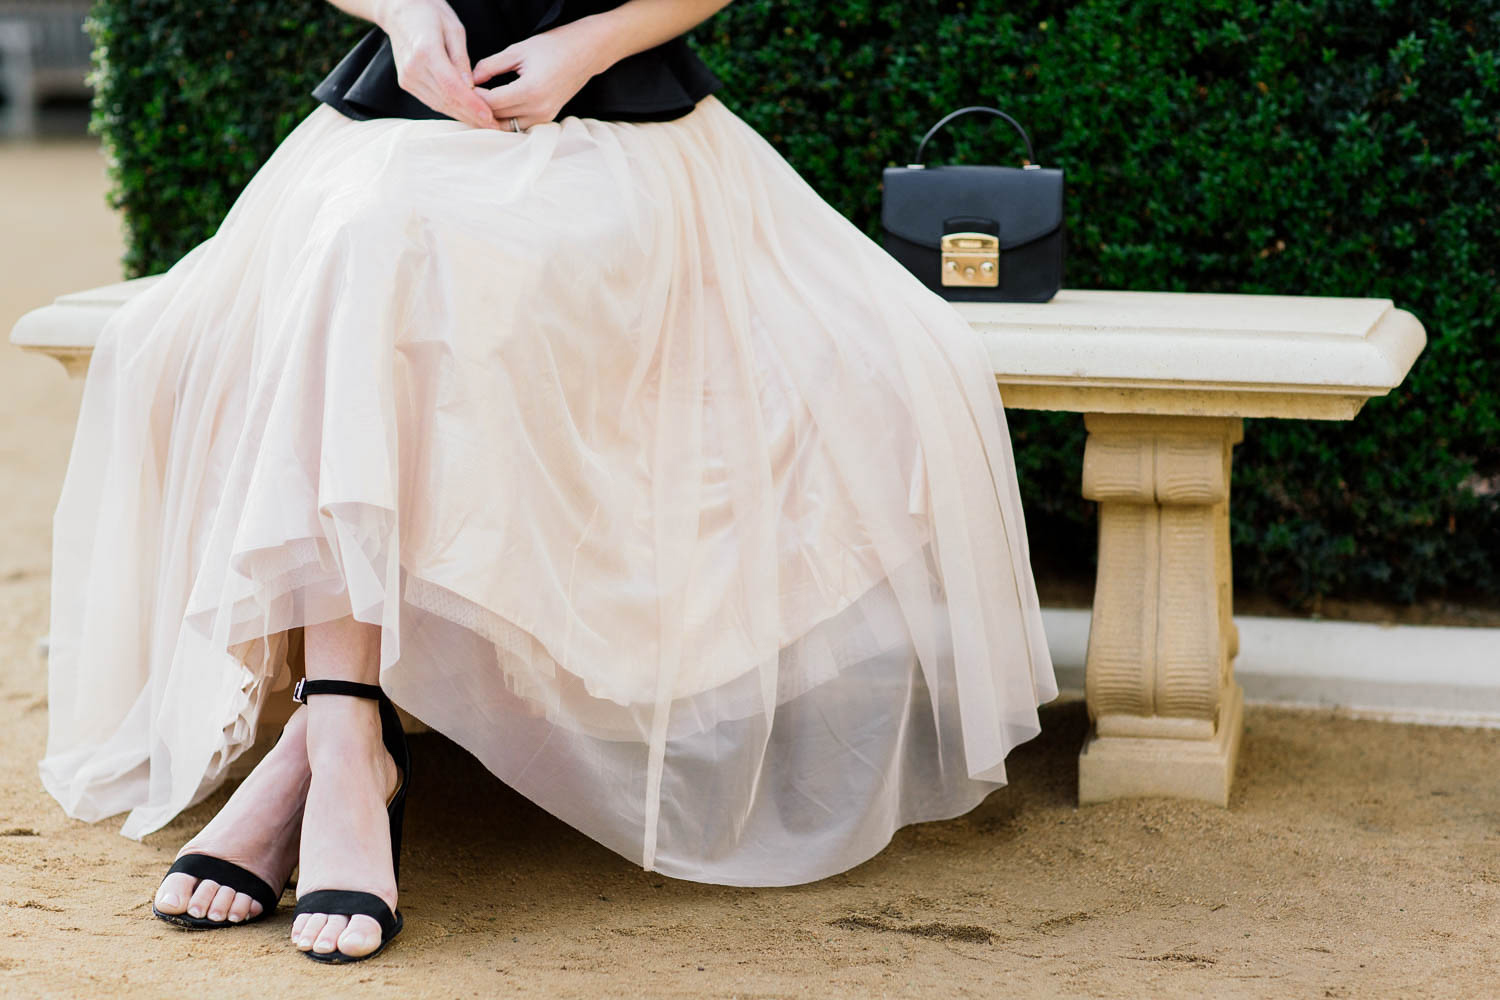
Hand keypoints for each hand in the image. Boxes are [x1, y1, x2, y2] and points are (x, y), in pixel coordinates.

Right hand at [380, 0, 502, 129]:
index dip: (472, 104)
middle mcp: (413, 68)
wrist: (400, 10)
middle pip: (447, 99)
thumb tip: (471, 86)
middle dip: (472, 115)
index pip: (452, 86)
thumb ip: (462, 60)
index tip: (490, 116)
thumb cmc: (430, 13)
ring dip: (463, 116)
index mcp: (425, 51)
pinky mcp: (406, 83)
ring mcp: (407, 77)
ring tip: (485, 124)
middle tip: (495, 126)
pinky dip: (451, 109)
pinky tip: (467, 114)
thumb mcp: (454, 29)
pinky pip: (432, 101)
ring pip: (440, 105)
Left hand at [471, 23, 602, 130]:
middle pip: (497, 118)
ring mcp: (544, 117)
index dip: (474, 96)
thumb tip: (470, 80)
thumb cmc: (553, 47)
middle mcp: (538, 108)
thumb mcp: (517, 50)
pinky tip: (494, 108)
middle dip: (479, 109)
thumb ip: (490, 66)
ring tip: (477, 104)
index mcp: (530, 90)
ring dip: (491, 118)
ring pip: (507, 126)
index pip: (491, 102)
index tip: (462, 86)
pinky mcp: (547, 119)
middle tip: (464, 98)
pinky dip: (505, 119)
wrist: (584, 53)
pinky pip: (519, 125)